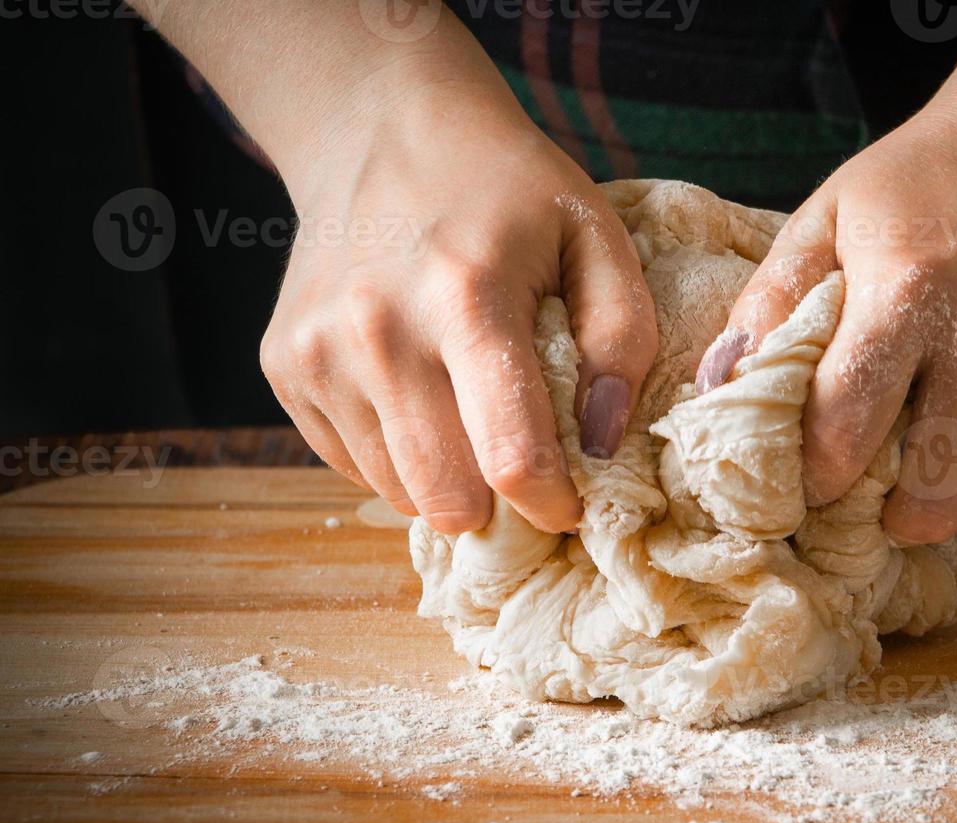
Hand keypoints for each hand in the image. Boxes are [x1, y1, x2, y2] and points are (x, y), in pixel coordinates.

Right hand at [260, 85, 655, 533]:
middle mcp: (377, 331)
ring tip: (471, 419)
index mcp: (466, 298)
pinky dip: (397, 456)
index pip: (509, 458)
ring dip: (446, 483)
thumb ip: (622, 337)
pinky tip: (420, 395)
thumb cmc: (506, 187)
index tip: (571, 503)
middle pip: (446, 496)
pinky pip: (352, 463)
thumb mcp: (595, 235)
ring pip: (396, 491)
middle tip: (524, 473)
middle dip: (498, 510)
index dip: (551, 504)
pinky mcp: (282, 367)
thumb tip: (602, 440)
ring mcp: (317, 352)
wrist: (379, 126)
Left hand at [696, 79, 956, 543]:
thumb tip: (718, 389)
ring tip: (922, 469)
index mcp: (910, 291)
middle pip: (932, 493)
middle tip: (869, 497)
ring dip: (947, 504)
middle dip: (887, 518)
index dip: (816, 475)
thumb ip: (769, 302)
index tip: (805, 481)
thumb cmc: (927, 182)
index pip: (847, 428)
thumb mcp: (830, 216)